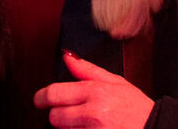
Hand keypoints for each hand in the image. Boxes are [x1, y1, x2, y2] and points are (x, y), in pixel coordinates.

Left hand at [33, 51, 153, 128]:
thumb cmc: (138, 109)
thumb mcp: (116, 82)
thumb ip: (88, 70)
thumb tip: (67, 57)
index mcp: (96, 92)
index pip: (55, 93)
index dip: (42, 97)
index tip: (39, 100)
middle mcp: (93, 114)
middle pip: (55, 117)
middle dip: (58, 115)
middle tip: (70, 114)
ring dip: (69, 128)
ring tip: (86, 124)